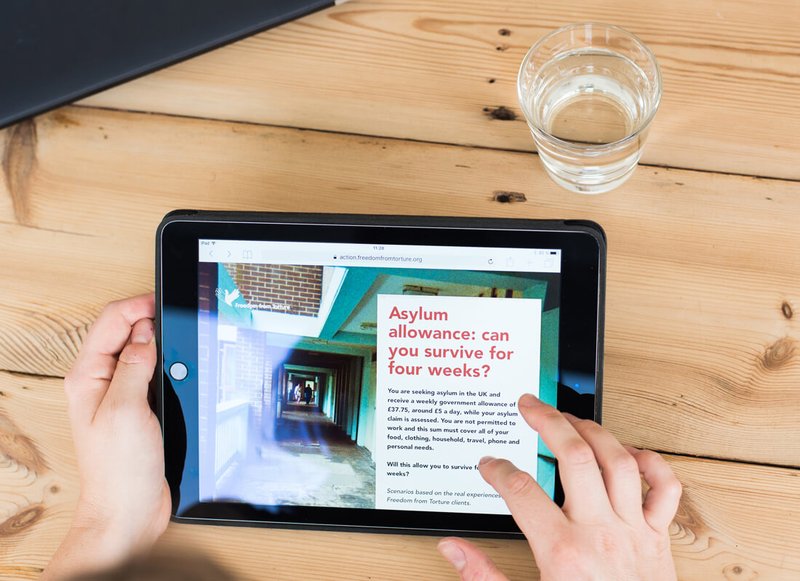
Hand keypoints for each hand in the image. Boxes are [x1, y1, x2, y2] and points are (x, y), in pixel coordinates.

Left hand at [44, 295, 169, 579]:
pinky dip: (165, 363)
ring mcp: (118, 393)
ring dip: (159, 340)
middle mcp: (99, 381)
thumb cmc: (119, 469)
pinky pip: (150, 371)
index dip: (138, 306)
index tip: (166, 303)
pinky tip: (178, 364)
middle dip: (149, 318)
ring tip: (178, 334)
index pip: (111, 322)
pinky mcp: (137, 407)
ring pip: (139, 350)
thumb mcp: (127, 409)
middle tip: (176, 315)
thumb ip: (136, 366)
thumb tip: (146, 332)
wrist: (130, 508)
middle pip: (123, 331)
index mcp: (87, 376)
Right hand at [438, 394, 680, 580]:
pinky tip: (629, 452)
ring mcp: (633, 531)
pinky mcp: (659, 539)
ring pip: (619, 461)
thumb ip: (484, 577)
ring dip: (593, 431)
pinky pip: (665, 489)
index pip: (521, 491)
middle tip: (530, 404)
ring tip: (571, 418)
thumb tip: (453, 549)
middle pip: (574, 457)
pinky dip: (651, 463)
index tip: (490, 465)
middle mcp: (600, 533)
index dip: (498, 470)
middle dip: (548, 421)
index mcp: (562, 552)